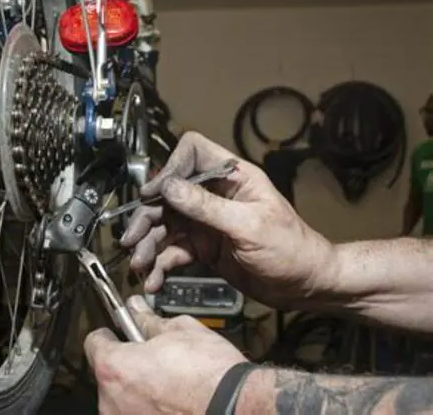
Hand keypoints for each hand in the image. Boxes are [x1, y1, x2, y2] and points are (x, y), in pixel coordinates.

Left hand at [84, 296, 246, 414]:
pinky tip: (171, 402)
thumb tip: (138, 310)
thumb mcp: (180, 332)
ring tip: (168, 384)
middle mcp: (111, 401)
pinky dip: (148, 409)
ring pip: (122, 399)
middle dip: (127, 365)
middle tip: (154, 359)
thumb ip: (149, 320)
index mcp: (115, 367)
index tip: (119, 334)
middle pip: (108, 374)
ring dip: (137, 391)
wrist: (236, 409)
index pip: (94, 343)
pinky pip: (137, 414)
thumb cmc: (211, 375)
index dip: (109, 335)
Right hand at [120, 131, 334, 307]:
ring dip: (148, 245)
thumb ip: (207, 206)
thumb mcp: (249, 225)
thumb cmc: (293, 250)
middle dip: (147, 218)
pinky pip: (173, 252)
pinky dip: (160, 265)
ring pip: (165, 226)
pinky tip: (153, 280)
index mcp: (232, 177)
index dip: (170, 169)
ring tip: (140, 266)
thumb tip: (169, 186)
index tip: (154, 194)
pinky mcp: (202, 247)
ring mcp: (205, 222)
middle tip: (132, 239)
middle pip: (167, 195)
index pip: (192, 153)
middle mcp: (214, 195)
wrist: (306, 287)